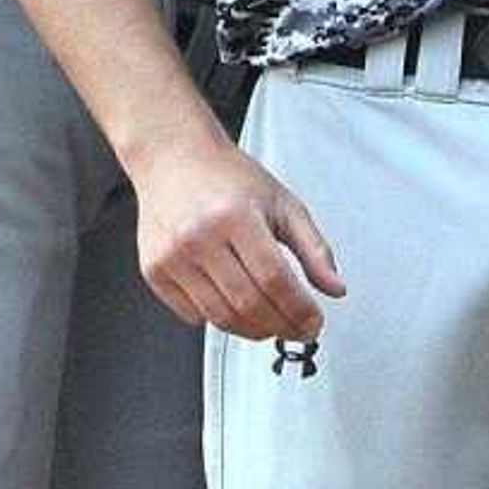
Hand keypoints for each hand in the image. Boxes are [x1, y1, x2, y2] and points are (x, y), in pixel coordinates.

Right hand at [130, 122, 347, 341]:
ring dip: (252, 329)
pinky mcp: (154, 271)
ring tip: (271, 321)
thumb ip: (313, 248)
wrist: (173, 158)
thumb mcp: (282, 202)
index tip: (314, 322)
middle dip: (280, 326)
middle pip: (248, 303)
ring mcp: (173, 256)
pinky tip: (234, 306)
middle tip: (297, 328)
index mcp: (236, 215)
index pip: (274, 279)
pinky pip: (192, 315)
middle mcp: (200, 236)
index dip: (299, 310)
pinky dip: (219, 320)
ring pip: (220, 317)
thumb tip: (334, 288)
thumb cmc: (226, 177)